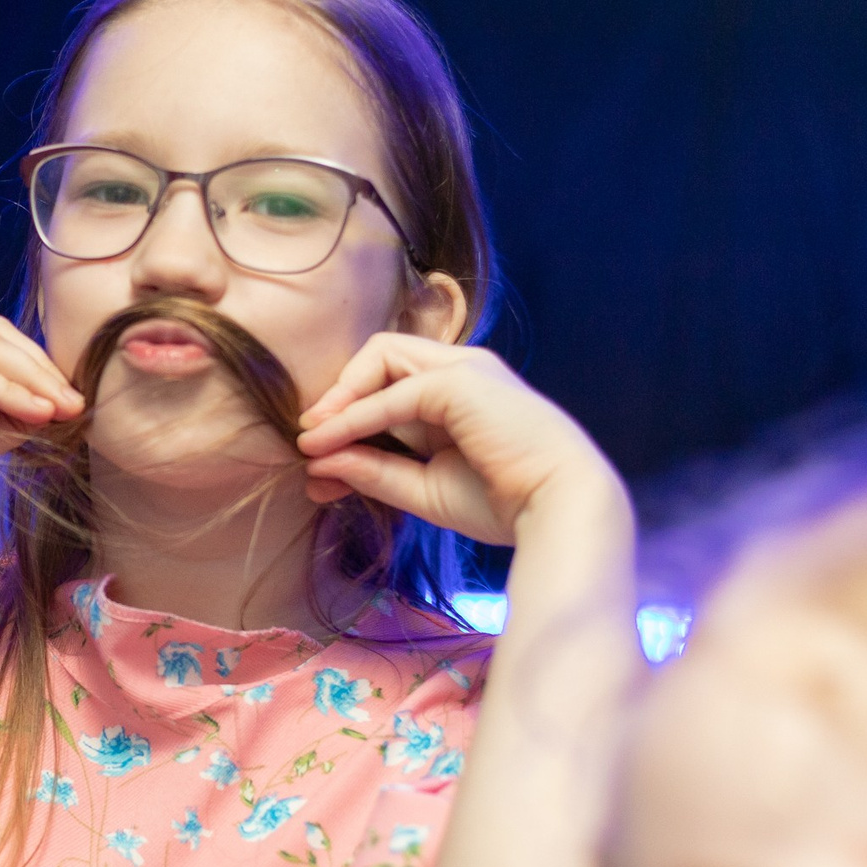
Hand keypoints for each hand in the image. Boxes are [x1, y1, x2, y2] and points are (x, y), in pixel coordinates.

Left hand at [296, 334, 625, 546]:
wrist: (559, 508)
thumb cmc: (503, 501)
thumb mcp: (423, 488)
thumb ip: (374, 472)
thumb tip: (317, 462)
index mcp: (460, 393)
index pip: (389, 384)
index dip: (348, 413)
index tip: (317, 460)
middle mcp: (461, 370)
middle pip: (380, 358)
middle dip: (337, 395)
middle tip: (307, 440)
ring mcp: (463, 369)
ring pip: (381, 358)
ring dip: (339, 399)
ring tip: (311, 439)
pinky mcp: (459, 381)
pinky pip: (391, 393)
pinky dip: (355, 417)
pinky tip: (329, 443)